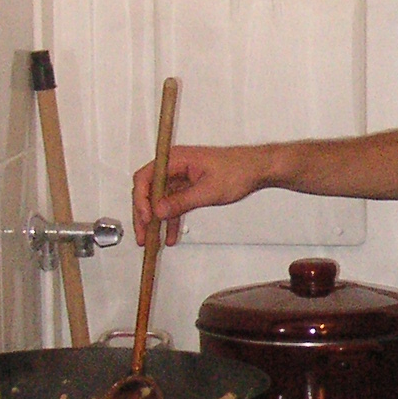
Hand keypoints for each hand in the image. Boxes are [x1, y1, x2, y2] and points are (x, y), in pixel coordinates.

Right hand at [132, 143, 267, 246]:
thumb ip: (182, 201)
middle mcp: (174, 166)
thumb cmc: (238, 170)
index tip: (146, 218)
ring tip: (150, 240)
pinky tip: (169, 235)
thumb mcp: (208, 190)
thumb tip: (159, 211)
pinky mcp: (188, 185)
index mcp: (176, 159)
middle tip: (142, 235)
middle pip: (148, 191)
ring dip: (155, 220)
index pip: (145, 177)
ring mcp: (180, 176)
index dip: (141, 199)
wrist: (256, 169)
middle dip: (144, 215)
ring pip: (159, 200)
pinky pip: (173, 203)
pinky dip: (171, 219)